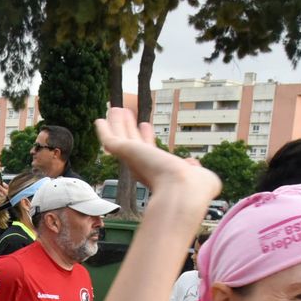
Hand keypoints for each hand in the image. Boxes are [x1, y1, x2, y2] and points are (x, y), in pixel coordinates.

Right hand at [95, 108, 219, 197]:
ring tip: (116, 109)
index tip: (146, 126)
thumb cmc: (195, 189)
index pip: (150, 151)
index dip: (147, 138)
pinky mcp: (125, 153)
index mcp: (159, 172)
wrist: (183, 191)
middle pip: (133, 142)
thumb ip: (196, 170)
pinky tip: (99, 120)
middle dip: (130, 128)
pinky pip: (110, 140)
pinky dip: (104, 130)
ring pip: (121, 138)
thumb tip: (192, 164)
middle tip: (126, 114)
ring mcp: (133, 159)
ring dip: (118, 124)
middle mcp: (144, 166)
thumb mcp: (201, 177)